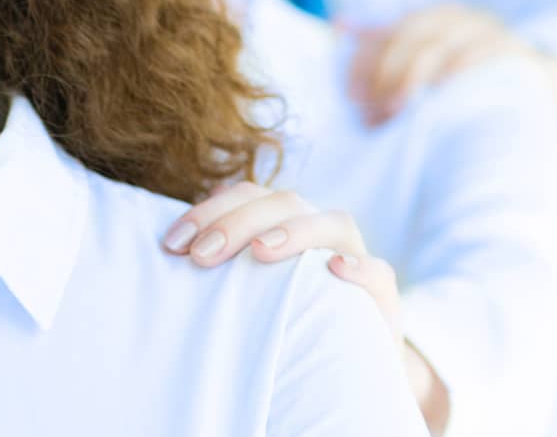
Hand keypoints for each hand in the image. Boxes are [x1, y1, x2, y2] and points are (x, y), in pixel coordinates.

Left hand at [162, 182, 402, 347]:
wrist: (347, 361)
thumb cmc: (286, 316)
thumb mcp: (251, 285)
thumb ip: (224, 256)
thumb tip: (172, 243)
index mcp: (285, 219)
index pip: (246, 195)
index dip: (208, 210)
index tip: (172, 243)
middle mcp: (320, 228)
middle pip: (283, 202)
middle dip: (238, 223)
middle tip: (201, 256)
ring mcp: (355, 255)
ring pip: (333, 222)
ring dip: (296, 232)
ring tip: (262, 251)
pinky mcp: (384, 297)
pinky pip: (379, 273)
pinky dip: (361, 267)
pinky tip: (337, 269)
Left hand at [350, 4, 556, 123]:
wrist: (543, 79)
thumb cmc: (473, 73)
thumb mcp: (432, 53)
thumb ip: (388, 42)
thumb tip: (340, 25)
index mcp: (438, 17)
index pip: (392, 33)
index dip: (367, 62)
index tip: (351, 94)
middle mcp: (462, 19)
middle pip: (414, 41)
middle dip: (388, 77)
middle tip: (371, 113)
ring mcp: (490, 33)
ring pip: (442, 49)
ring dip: (414, 81)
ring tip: (395, 113)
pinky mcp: (515, 54)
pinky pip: (481, 57)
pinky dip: (457, 73)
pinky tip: (439, 94)